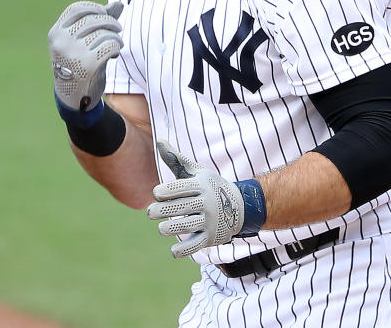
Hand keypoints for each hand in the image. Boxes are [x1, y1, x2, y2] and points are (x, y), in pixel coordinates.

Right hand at [48, 1, 123, 116]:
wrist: (74, 97)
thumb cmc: (79, 64)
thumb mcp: (83, 42)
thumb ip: (99, 22)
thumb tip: (118, 3)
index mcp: (55, 33)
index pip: (77, 9)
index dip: (95, 7)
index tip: (105, 13)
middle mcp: (61, 42)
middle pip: (93, 19)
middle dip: (110, 21)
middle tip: (118, 29)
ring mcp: (73, 54)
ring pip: (103, 33)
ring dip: (116, 37)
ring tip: (117, 43)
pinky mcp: (87, 65)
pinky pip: (110, 46)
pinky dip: (116, 47)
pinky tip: (115, 52)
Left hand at [147, 140, 245, 257]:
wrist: (240, 207)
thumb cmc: (210, 187)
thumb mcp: (196, 171)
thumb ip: (176, 159)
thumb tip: (159, 139)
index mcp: (200, 185)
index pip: (180, 188)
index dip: (164, 192)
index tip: (156, 194)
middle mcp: (206, 203)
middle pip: (180, 208)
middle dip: (162, 211)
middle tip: (150, 213)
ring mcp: (209, 221)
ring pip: (187, 226)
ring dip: (171, 228)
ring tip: (162, 228)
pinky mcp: (211, 237)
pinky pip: (196, 245)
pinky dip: (184, 250)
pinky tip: (173, 251)